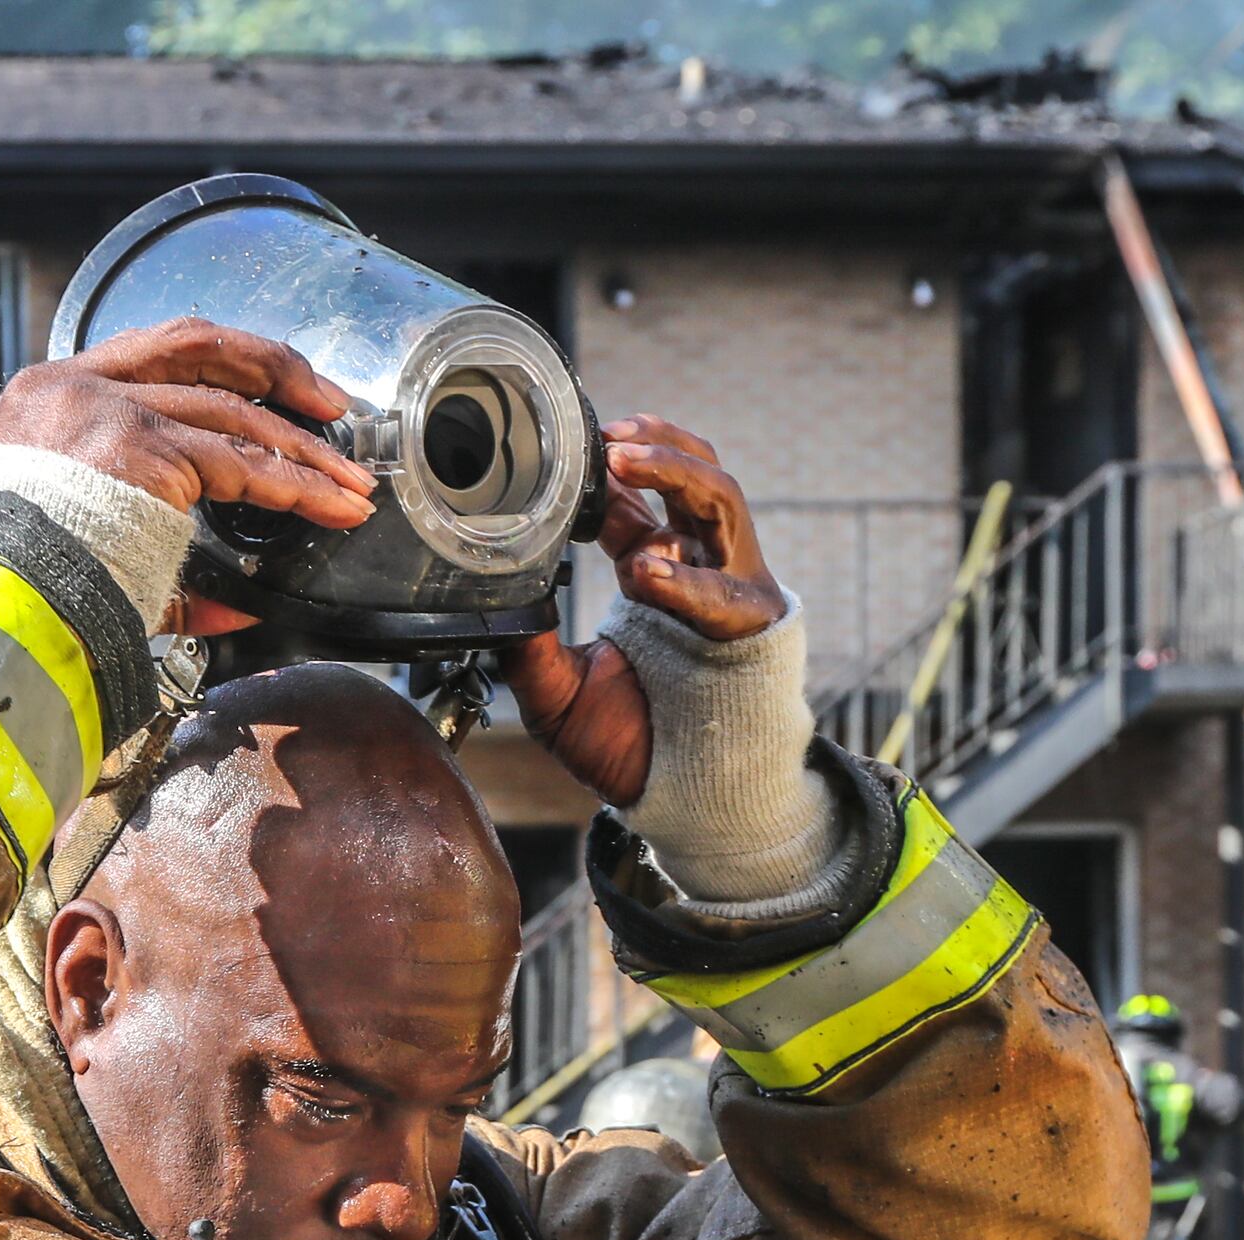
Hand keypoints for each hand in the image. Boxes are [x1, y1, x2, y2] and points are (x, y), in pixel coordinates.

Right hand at [0, 320, 376, 632]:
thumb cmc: (13, 585)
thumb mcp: (73, 542)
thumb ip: (146, 558)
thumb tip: (228, 607)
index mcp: (49, 397)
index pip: (154, 350)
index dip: (225, 362)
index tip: (274, 388)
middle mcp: (75, 387)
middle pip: (201, 348)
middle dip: (279, 375)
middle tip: (333, 411)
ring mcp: (107, 410)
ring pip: (232, 412)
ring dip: (302, 451)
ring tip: (349, 484)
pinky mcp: (141, 447)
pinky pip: (238, 463)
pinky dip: (292, 486)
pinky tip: (325, 506)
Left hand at [502, 417, 787, 805]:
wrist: (684, 801)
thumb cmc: (629, 747)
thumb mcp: (555, 695)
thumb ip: (527, 648)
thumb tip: (487, 608)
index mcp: (654, 572)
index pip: (636, 497)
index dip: (607, 466)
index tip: (567, 445)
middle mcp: (698, 569)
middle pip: (692, 472)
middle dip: (651, 443)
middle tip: (602, 434)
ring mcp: (732, 590)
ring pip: (720, 499)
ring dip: (670, 474)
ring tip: (619, 463)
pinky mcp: (755, 626)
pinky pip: (727, 586)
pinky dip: (685, 576)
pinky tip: (645, 570)